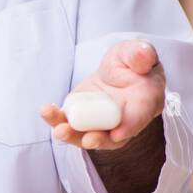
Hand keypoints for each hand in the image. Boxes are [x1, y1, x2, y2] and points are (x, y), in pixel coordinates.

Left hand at [39, 39, 164, 150]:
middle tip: (88, 140)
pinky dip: (58, 120)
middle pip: (113, 136)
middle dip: (100, 139)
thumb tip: (143, 57)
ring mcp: (101, 121)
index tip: (118, 134)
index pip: (140, 116)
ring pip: (90, 134)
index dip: (130, 126)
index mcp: (145, 100)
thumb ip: (140, 54)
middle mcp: (124, 118)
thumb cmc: (132, 62)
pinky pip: (70, 122)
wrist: (119, 70)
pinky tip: (47, 112)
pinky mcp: (82, 116)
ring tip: (61, 131)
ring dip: (75, 135)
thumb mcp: (137, 51)